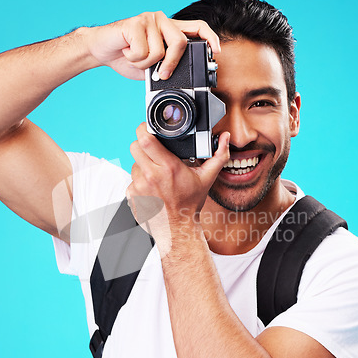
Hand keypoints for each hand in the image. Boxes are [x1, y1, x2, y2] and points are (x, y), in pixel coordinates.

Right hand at [84, 11, 220, 79]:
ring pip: (159, 51)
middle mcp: (162, 20)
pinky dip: (133, 59)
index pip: (197, 27)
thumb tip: (181, 79)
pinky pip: (143, 51)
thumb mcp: (152, 65)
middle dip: (170, 65)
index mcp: (169, 29)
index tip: (216, 51)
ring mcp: (149, 19)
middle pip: (179, 44)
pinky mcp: (135, 23)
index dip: (210, 38)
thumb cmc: (127, 56)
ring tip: (134, 58)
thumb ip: (167, 65)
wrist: (101, 49)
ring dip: (144, 64)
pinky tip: (126, 52)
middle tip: (159, 74)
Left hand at [127, 123, 229, 248]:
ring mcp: (139, 186)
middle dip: (142, 144)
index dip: (144, 129)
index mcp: (168, 167)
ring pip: (134, 163)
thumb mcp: (207, 178)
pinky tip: (151, 187)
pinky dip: (139, 181)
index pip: (146, 139)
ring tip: (156, 173)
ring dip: (142, 164)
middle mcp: (151, 176)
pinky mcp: (132, 195)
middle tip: (151, 149)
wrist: (177, 228)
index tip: (148, 128)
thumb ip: (218, 155)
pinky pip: (132, 180)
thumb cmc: (190, 203)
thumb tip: (225, 137)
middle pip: (135, 146)